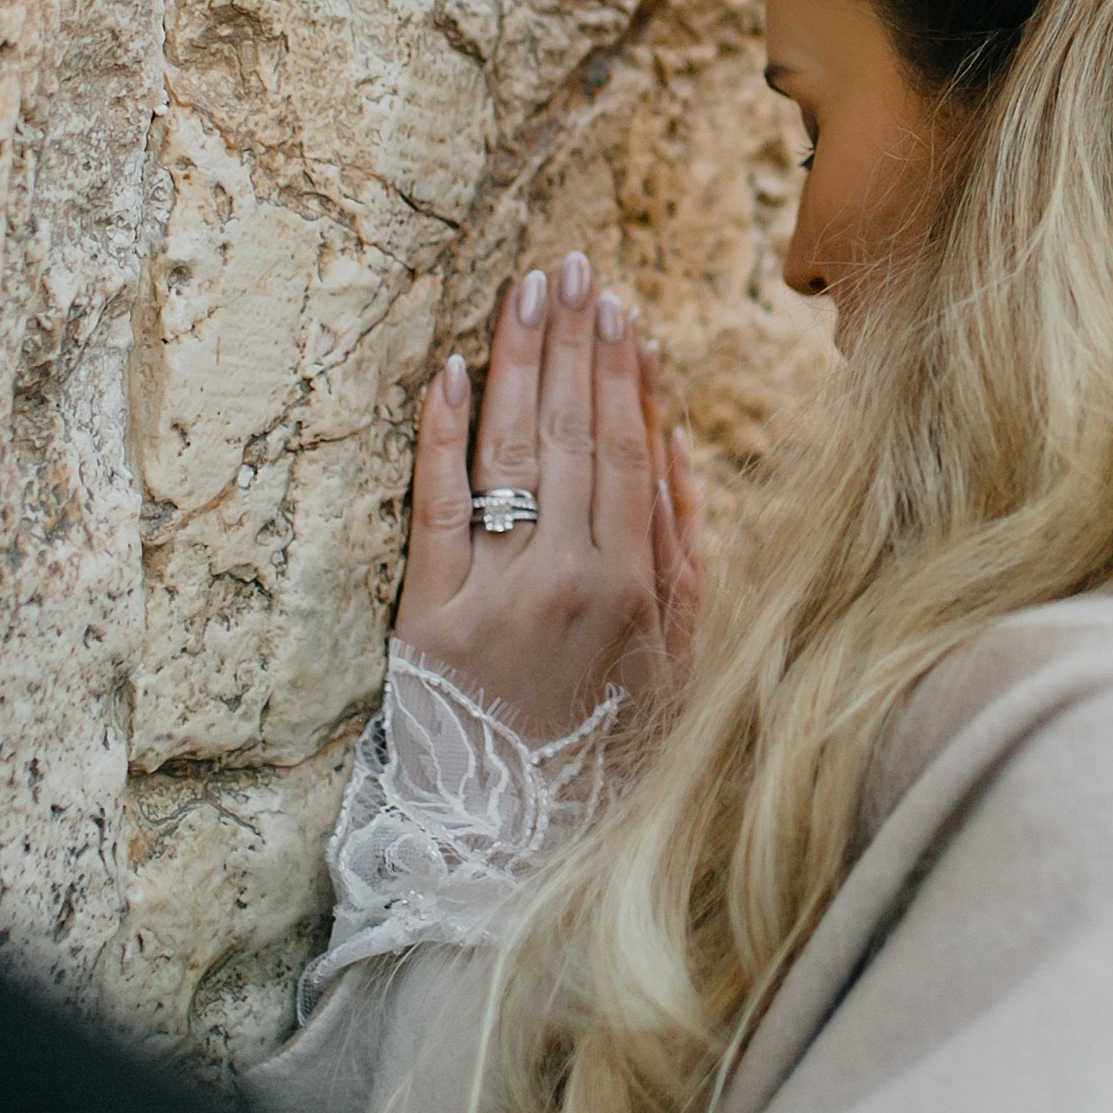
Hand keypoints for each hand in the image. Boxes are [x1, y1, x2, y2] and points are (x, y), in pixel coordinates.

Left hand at [397, 252, 703, 744]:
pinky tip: (449, 372)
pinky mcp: (428, 618)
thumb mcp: (678, 661)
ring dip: (519, 363)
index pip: (630, 452)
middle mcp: (569, 580)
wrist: (523, 844)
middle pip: (574, 436)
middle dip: (571, 343)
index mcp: (636, 587)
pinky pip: (435, 509)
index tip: (618, 307)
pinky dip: (442, 435)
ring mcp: (496, 595)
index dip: (623, 374)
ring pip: (513, 454)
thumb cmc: (610, 753)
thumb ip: (683, 552)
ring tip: (523, 292)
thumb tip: (674, 446)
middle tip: (568, 267)